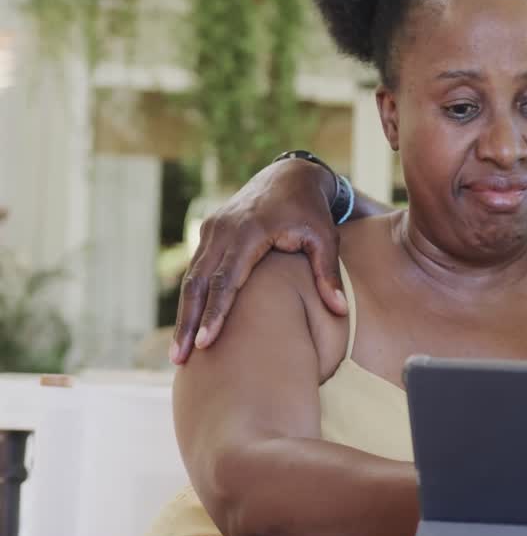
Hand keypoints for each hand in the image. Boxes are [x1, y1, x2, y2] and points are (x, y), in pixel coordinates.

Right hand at [169, 159, 346, 364]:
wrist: (291, 176)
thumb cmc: (312, 211)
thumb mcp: (325, 238)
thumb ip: (328, 274)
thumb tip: (339, 310)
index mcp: (250, 231)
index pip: (226, 280)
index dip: (215, 313)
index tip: (206, 343)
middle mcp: (224, 230)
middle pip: (198, 282)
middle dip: (188, 322)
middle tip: (179, 359)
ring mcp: (212, 229)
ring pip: (192, 278)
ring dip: (184, 315)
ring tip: (178, 353)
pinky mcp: (210, 232)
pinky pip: (196, 269)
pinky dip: (191, 298)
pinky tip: (188, 326)